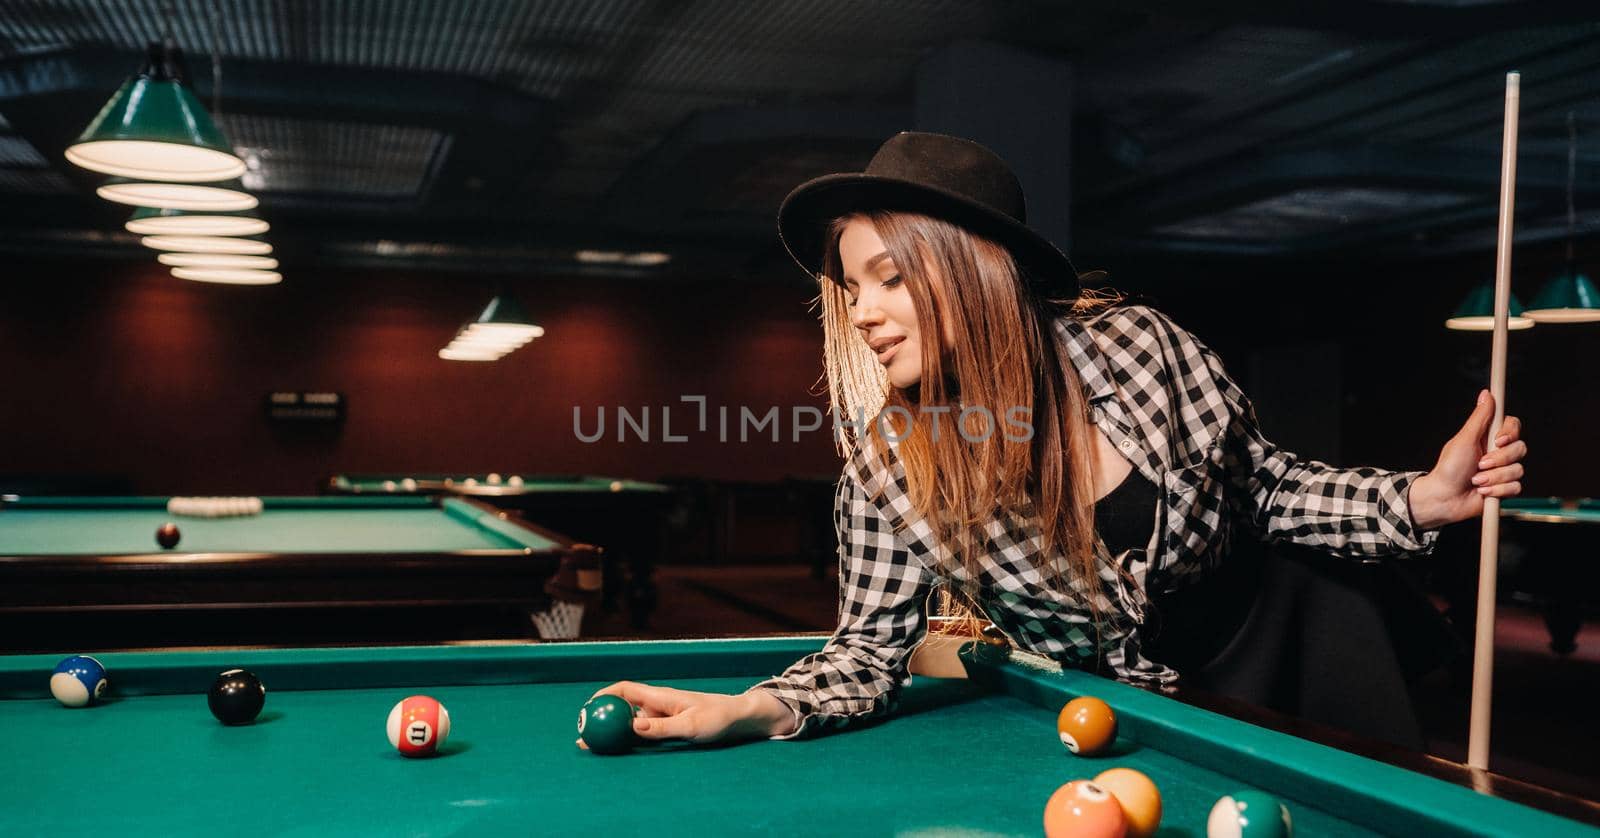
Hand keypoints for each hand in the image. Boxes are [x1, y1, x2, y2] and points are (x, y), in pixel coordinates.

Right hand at [577, 681, 795, 748]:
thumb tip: (633, 727)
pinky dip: (627, 738)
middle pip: (622, 708)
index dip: (604, 696)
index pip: (626, 690)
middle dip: (602, 718)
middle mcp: (658, 704)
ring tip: (593, 744)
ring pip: (630, 721)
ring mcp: (661, 715)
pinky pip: (641, 732)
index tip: (587, 707)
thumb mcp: (691, 726)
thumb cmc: (718, 718)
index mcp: (661, 697)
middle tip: (583, 734)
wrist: (738, 718)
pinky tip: (617, 747)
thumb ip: (662, 728)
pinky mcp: (667, 726)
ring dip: (612, 730)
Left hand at [1408, 390, 1525, 529]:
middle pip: (1520, 448)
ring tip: (1476, 480)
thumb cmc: (1449, 468)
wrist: (1445, 498)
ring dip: (1494, 477)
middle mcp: (1498, 452)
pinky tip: (1482, 491)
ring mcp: (1503, 470)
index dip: (1510, 432)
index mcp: (1488, 437)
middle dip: (1499, 460)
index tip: (1498, 440)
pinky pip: (1516, 487)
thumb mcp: (1464, 440)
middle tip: (1479, 464)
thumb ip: (1479, 418)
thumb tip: (1487, 394)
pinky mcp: (1505, 488)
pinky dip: (1497, 490)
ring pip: (1518, 470)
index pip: (1513, 425)